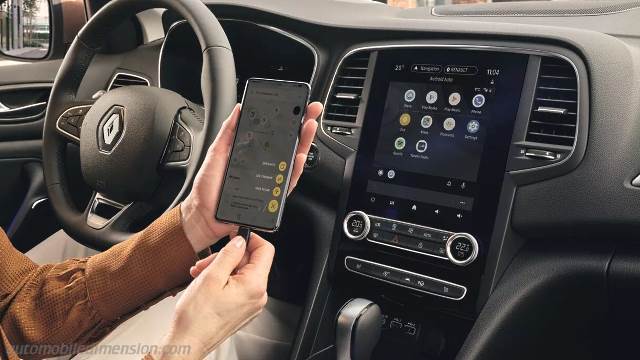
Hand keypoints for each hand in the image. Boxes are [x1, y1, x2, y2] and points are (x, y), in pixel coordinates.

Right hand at [157, 233, 274, 359]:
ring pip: (241, 273)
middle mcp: (258, 296)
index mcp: (254, 286)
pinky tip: (206, 284)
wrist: (188, 343)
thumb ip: (229, 254)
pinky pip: (237, 286)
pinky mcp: (242, 309)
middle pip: (250, 262)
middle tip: (207, 262)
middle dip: (227, 257)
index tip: (235, 235)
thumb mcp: (211, 277)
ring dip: (221, 268)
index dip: (250, 238)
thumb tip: (240, 240)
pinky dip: (222, 281)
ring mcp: (251, 304)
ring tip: (201, 274)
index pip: (265, 250)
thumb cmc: (196, 317)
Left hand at [181, 102, 322, 251]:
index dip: (288, 120)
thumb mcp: (217, 152)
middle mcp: (266, 165)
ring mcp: (271, 180)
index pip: (276, 133)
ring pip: (293, 161)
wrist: (203, 213)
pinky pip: (287, 182)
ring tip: (308, 127)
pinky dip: (295, 168)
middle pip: (290, 144)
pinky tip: (298, 156)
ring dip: (304, 143)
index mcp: (254, 153)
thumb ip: (228, 131)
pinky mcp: (272, 195)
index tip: (297, 105)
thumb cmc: (208, 187)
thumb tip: (239, 109)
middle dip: (303, 126)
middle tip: (312, 111)